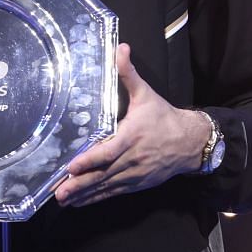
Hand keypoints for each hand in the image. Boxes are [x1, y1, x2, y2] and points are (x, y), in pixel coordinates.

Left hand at [55, 44, 208, 206]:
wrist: (191, 142)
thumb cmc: (164, 118)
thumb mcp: (146, 94)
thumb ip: (129, 74)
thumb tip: (120, 48)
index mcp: (131, 137)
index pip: (107, 152)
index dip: (89, 161)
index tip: (71, 167)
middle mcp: (132, 159)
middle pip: (103, 175)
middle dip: (80, 185)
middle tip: (60, 193)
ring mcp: (135, 174)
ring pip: (106, 187)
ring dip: (85, 195)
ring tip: (64, 201)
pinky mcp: (138, 184)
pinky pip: (114, 193)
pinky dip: (97, 198)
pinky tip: (81, 203)